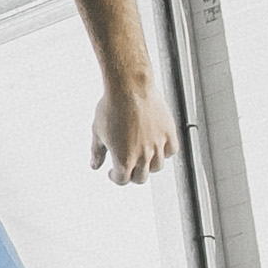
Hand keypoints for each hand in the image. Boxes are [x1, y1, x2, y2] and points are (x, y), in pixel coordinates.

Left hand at [92, 72, 175, 186]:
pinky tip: (158, 146)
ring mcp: (157, 145)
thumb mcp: (98, 133)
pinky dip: (166, 151)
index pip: (122, 180)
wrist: (129, 87)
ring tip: (142, 156)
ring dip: (149, 165)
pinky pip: (172, 150)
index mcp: (123, 159)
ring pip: (157, 166)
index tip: (113, 171)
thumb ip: (97, 152)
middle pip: (140, 177)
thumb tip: (95, 165)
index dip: (116, 177)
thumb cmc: (111, 107)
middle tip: (128, 166)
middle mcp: (143, 156)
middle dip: (132, 174)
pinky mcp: (168, 132)